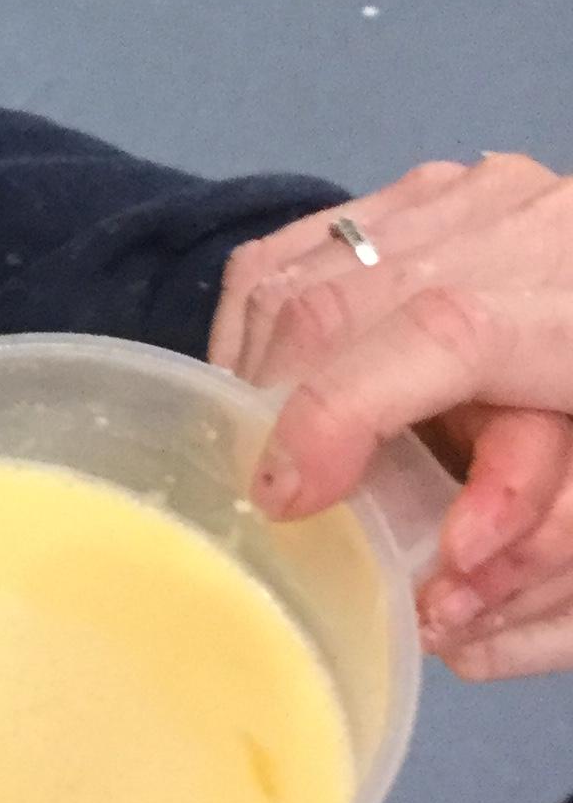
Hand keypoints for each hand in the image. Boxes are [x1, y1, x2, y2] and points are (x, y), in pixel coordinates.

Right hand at [210, 154, 572, 676]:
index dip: (340, 415)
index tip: (287, 501)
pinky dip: (268, 317)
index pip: (439, 333)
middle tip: (270, 493)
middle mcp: (510, 228)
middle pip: (335, 301)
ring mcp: (460, 195)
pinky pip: (303, 245)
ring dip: (259, 366)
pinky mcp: (428, 187)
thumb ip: (543, 536)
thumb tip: (440, 614)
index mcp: (565, 309)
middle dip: (278, 409)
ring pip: (299, 269)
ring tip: (266, 439)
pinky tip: (277, 372)